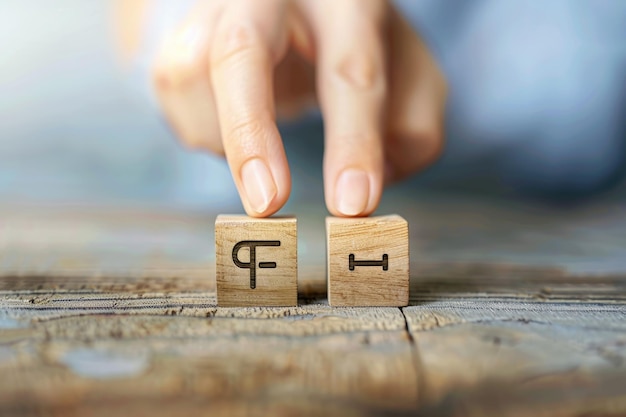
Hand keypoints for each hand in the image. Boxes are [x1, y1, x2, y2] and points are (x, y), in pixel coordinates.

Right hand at [153, 0, 446, 216]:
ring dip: (227, 136)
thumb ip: (413, 124)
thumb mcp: (406, 72)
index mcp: (342, 1)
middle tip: (266, 204)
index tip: (351, 207)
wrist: (290, 7)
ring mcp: (213, 11)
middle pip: (240, 51)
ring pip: (191, 77)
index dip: (352, 142)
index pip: (349, 71)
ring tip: (261, 148)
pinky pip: (174, 96)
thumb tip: (378, 178)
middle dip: (250, 133)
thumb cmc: (356, 46)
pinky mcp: (177, 36)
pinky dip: (206, 130)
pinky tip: (237, 126)